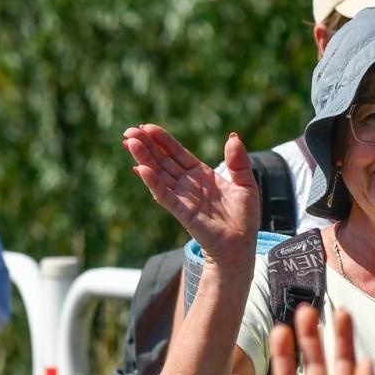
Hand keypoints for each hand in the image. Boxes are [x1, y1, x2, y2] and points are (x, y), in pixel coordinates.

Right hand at [123, 126, 259, 266]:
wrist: (241, 247)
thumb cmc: (244, 219)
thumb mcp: (246, 185)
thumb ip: (238, 162)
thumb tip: (233, 137)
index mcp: (202, 175)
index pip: (177, 153)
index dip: (162, 140)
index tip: (147, 127)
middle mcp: (188, 184)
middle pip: (163, 161)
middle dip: (146, 146)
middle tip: (129, 131)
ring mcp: (183, 198)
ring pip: (159, 174)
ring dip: (144, 159)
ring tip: (129, 143)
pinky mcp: (182, 212)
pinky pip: (165, 195)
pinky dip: (153, 182)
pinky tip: (141, 169)